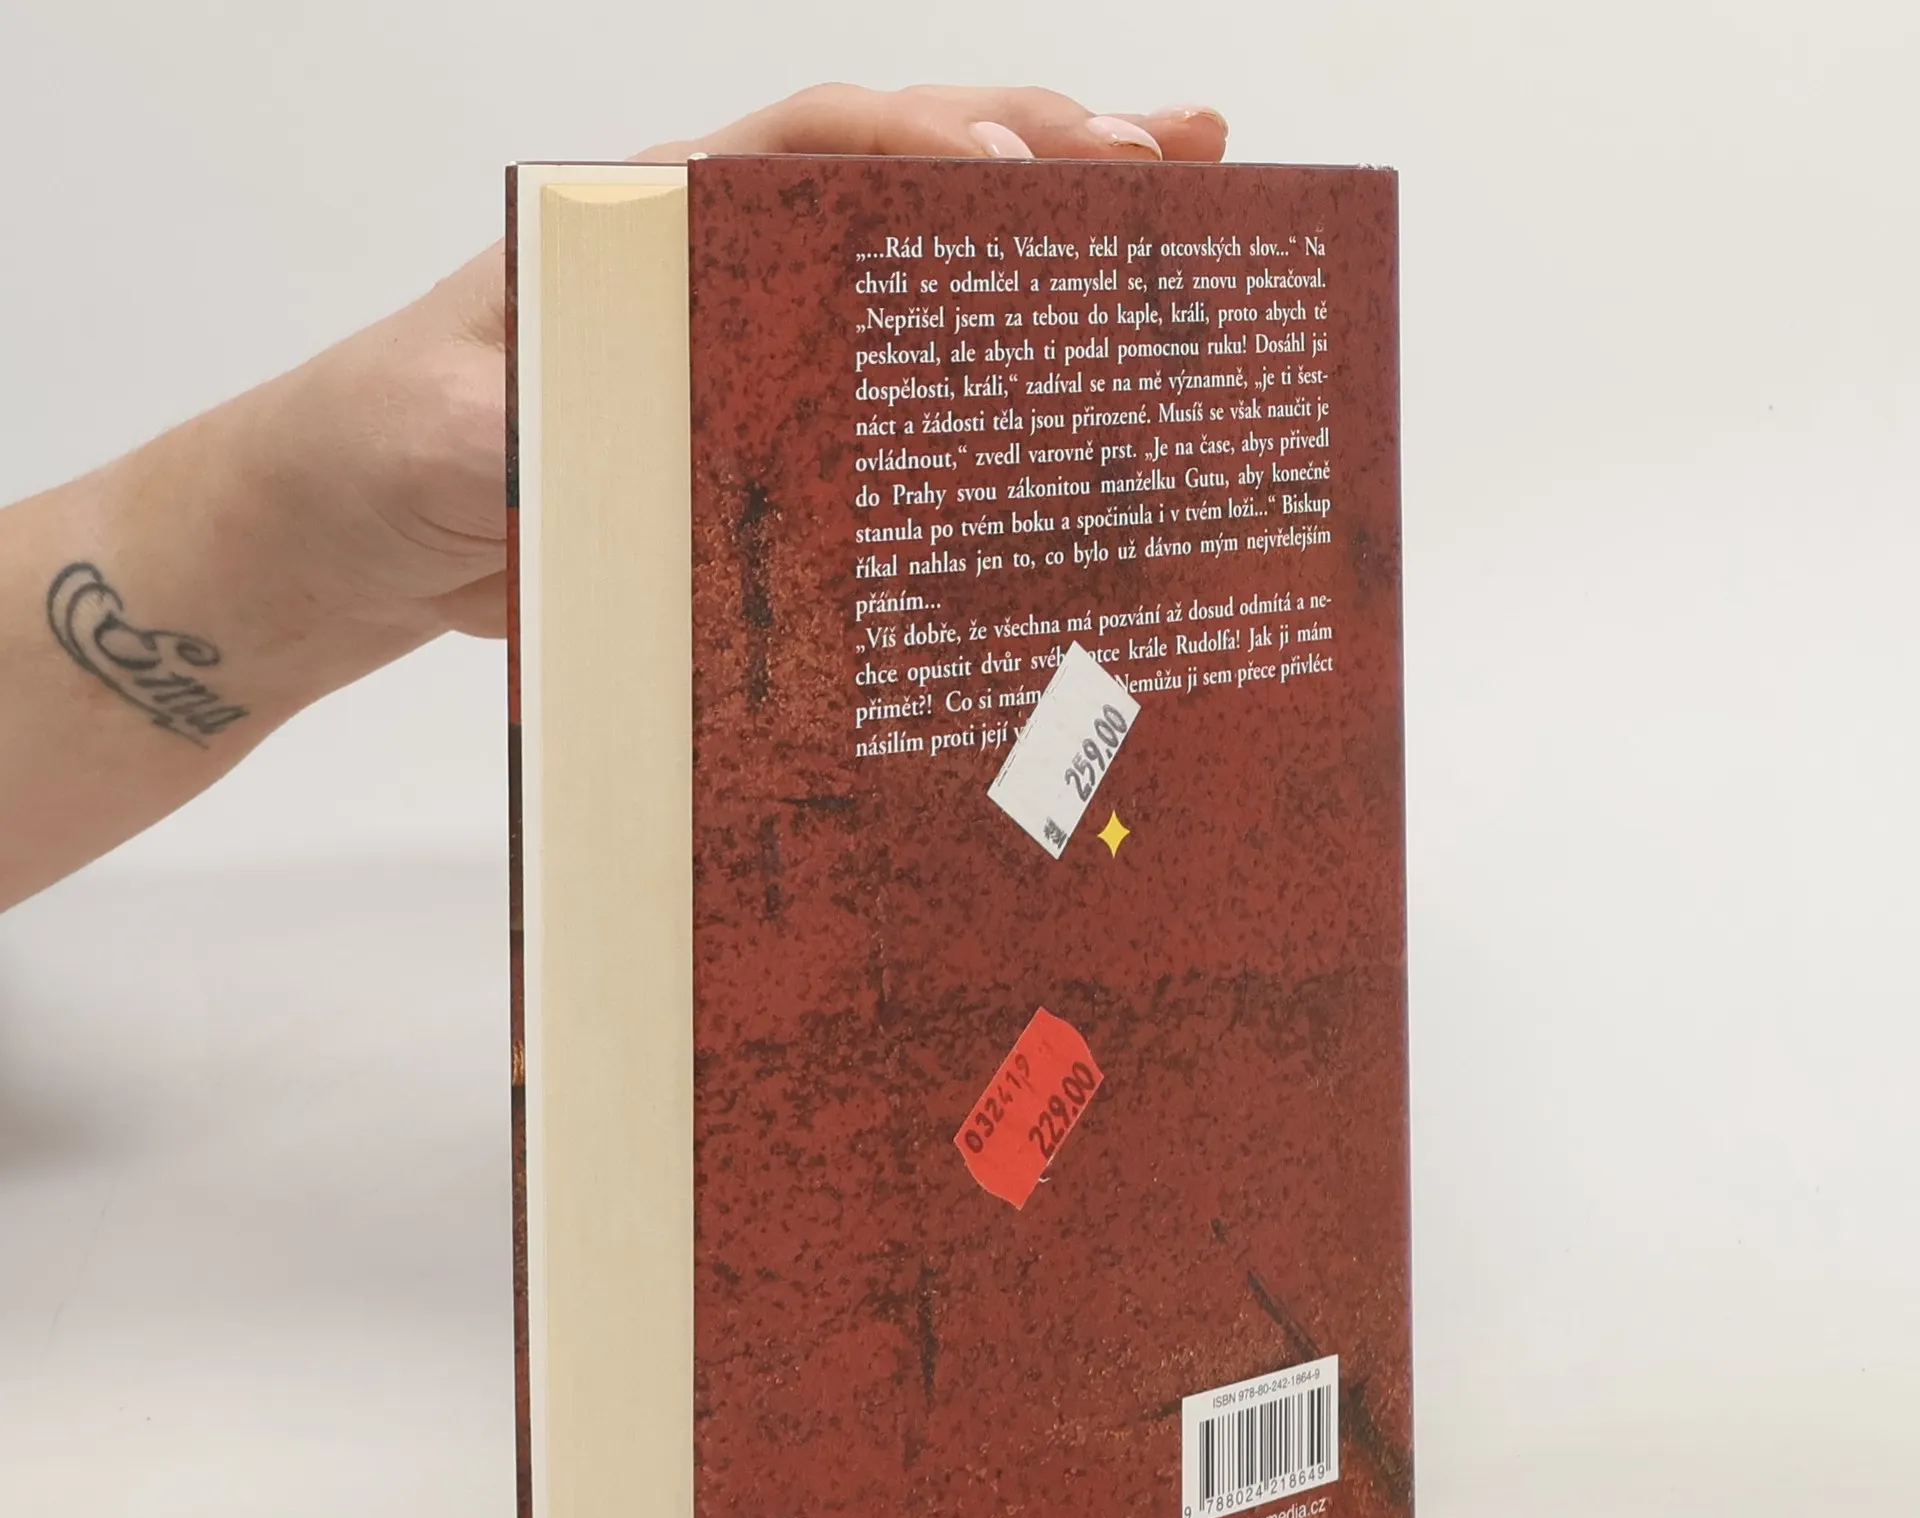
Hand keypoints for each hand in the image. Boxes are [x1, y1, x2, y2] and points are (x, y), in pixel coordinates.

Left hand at [270, 85, 1229, 673]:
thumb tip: (635, 445)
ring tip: (1180, 200)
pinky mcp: (769, 432)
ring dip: (1046, 238)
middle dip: (1040, 154)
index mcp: (654, 220)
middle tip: (1173, 156)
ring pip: (917, 272)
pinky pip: (891, 395)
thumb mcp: (443, 428)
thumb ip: (527, 426)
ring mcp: (758, 344)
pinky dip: (984, 380)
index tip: (1013, 165)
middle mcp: (725, 264)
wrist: (367, 528)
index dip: (920, 139)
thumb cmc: (387, 443)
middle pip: (903, 179)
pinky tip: (1073, 384)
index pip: (809, 146)